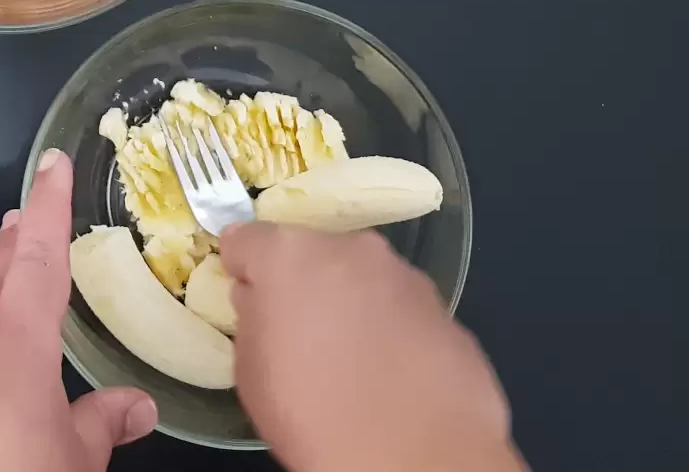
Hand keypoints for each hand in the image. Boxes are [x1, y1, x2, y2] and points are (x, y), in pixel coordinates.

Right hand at [221, 223, 525, 471]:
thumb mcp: (251, 372)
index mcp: (290, 256)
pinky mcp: (447, 311)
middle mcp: (352, 250)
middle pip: (312, 254)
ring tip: (351, 361)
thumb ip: (253, 319)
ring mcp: (406, 277)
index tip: (244, 292)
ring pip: (363, 280)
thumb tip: (262, 302)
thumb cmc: (313, 414)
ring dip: (351, 304)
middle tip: (300, 334)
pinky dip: (392, 330)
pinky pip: (403, 311)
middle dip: (303, 284)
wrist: (415, 458)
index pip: (247, 239)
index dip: (242, 266)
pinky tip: (391, 375)